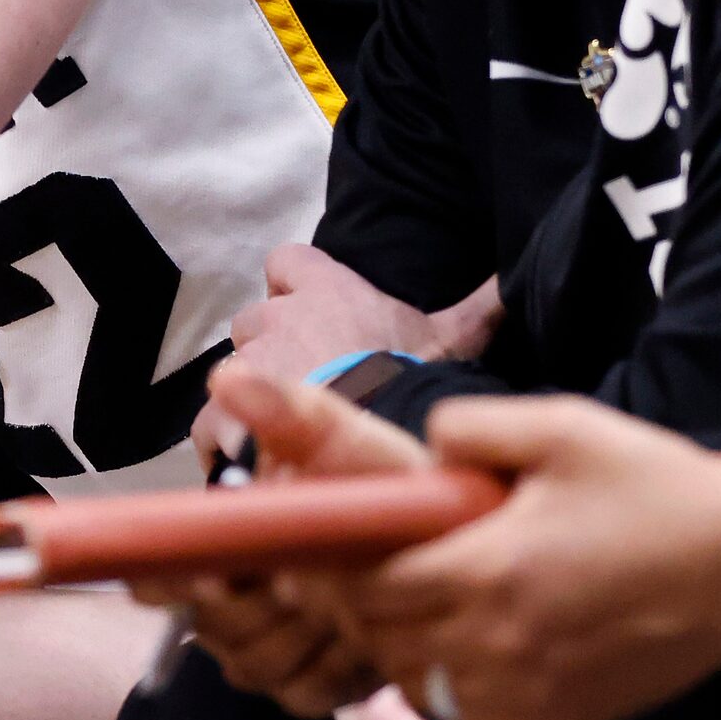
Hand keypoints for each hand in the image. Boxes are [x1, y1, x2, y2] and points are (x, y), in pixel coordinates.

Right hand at [134, 363, 426, 719]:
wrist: (447, 538)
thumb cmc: (384, 485)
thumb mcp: (348, 442)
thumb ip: (292, 413)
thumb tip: (226, 377)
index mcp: (222, 541)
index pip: (155, 574)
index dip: (174, 581)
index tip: (222, 574)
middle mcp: (230, 601)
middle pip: (214, 627)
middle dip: (265, 609)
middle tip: (313, 581)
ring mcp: (267, 650)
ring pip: (258, 665)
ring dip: (309, 639)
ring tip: (352, 604)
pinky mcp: (312, 689)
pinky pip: (306, 695)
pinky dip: (343, 677)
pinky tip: (371, 650)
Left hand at [198, 254, 496, 457]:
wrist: (377, 437)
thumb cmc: (416, 383)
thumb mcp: (456, 339)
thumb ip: (480, 305)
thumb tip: (511, 278)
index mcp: (324, 292)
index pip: (286, 260)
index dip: (294, 285)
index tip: (312, 311)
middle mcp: (277, 319)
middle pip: (254, 320)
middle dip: (271, 347)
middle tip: (306, 383)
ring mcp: (246, 363)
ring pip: (229, 371)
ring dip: (248, 396)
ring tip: (280, 428)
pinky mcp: (223, 411)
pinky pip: (209, 422)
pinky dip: (224, 441)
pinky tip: (249, 459)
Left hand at [339, 395, 720, 719]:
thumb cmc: (656, 488)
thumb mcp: (560, 427)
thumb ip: (468, 430)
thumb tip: (418, 451)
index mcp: (492, 569)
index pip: (368, 588)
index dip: (331, 570)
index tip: (317, 547)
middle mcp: (502, 642)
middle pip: (382, 641)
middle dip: (354, 608)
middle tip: (349, 573)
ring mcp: (531, 692)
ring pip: (418, 685)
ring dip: (394, 649)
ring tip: (401, 606)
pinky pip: (469, 716)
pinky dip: (444, 685)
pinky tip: (455, 644)